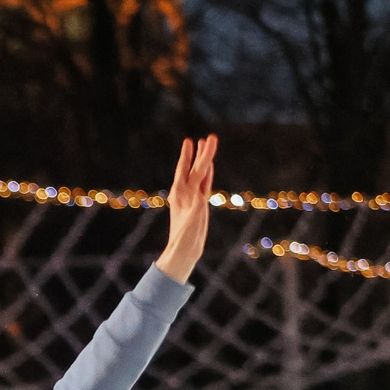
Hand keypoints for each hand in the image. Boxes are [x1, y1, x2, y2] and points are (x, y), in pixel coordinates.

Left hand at [156, 134, 216, 283]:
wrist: (183, 253)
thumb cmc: (184, 241)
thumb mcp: (189, 224)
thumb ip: (194, 210)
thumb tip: (199, 197)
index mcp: (180, 196)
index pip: (187, 171)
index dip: (188, 157)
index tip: (189, 141)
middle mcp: (185, 194)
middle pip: (196, 169)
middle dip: (202, 153)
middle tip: (209, 136)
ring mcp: (192, 198)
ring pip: (200, 174)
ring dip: (204, 160)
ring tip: (207, 144)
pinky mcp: (199, 204)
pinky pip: (204, 185)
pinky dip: (207, 174)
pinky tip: (209, 166)